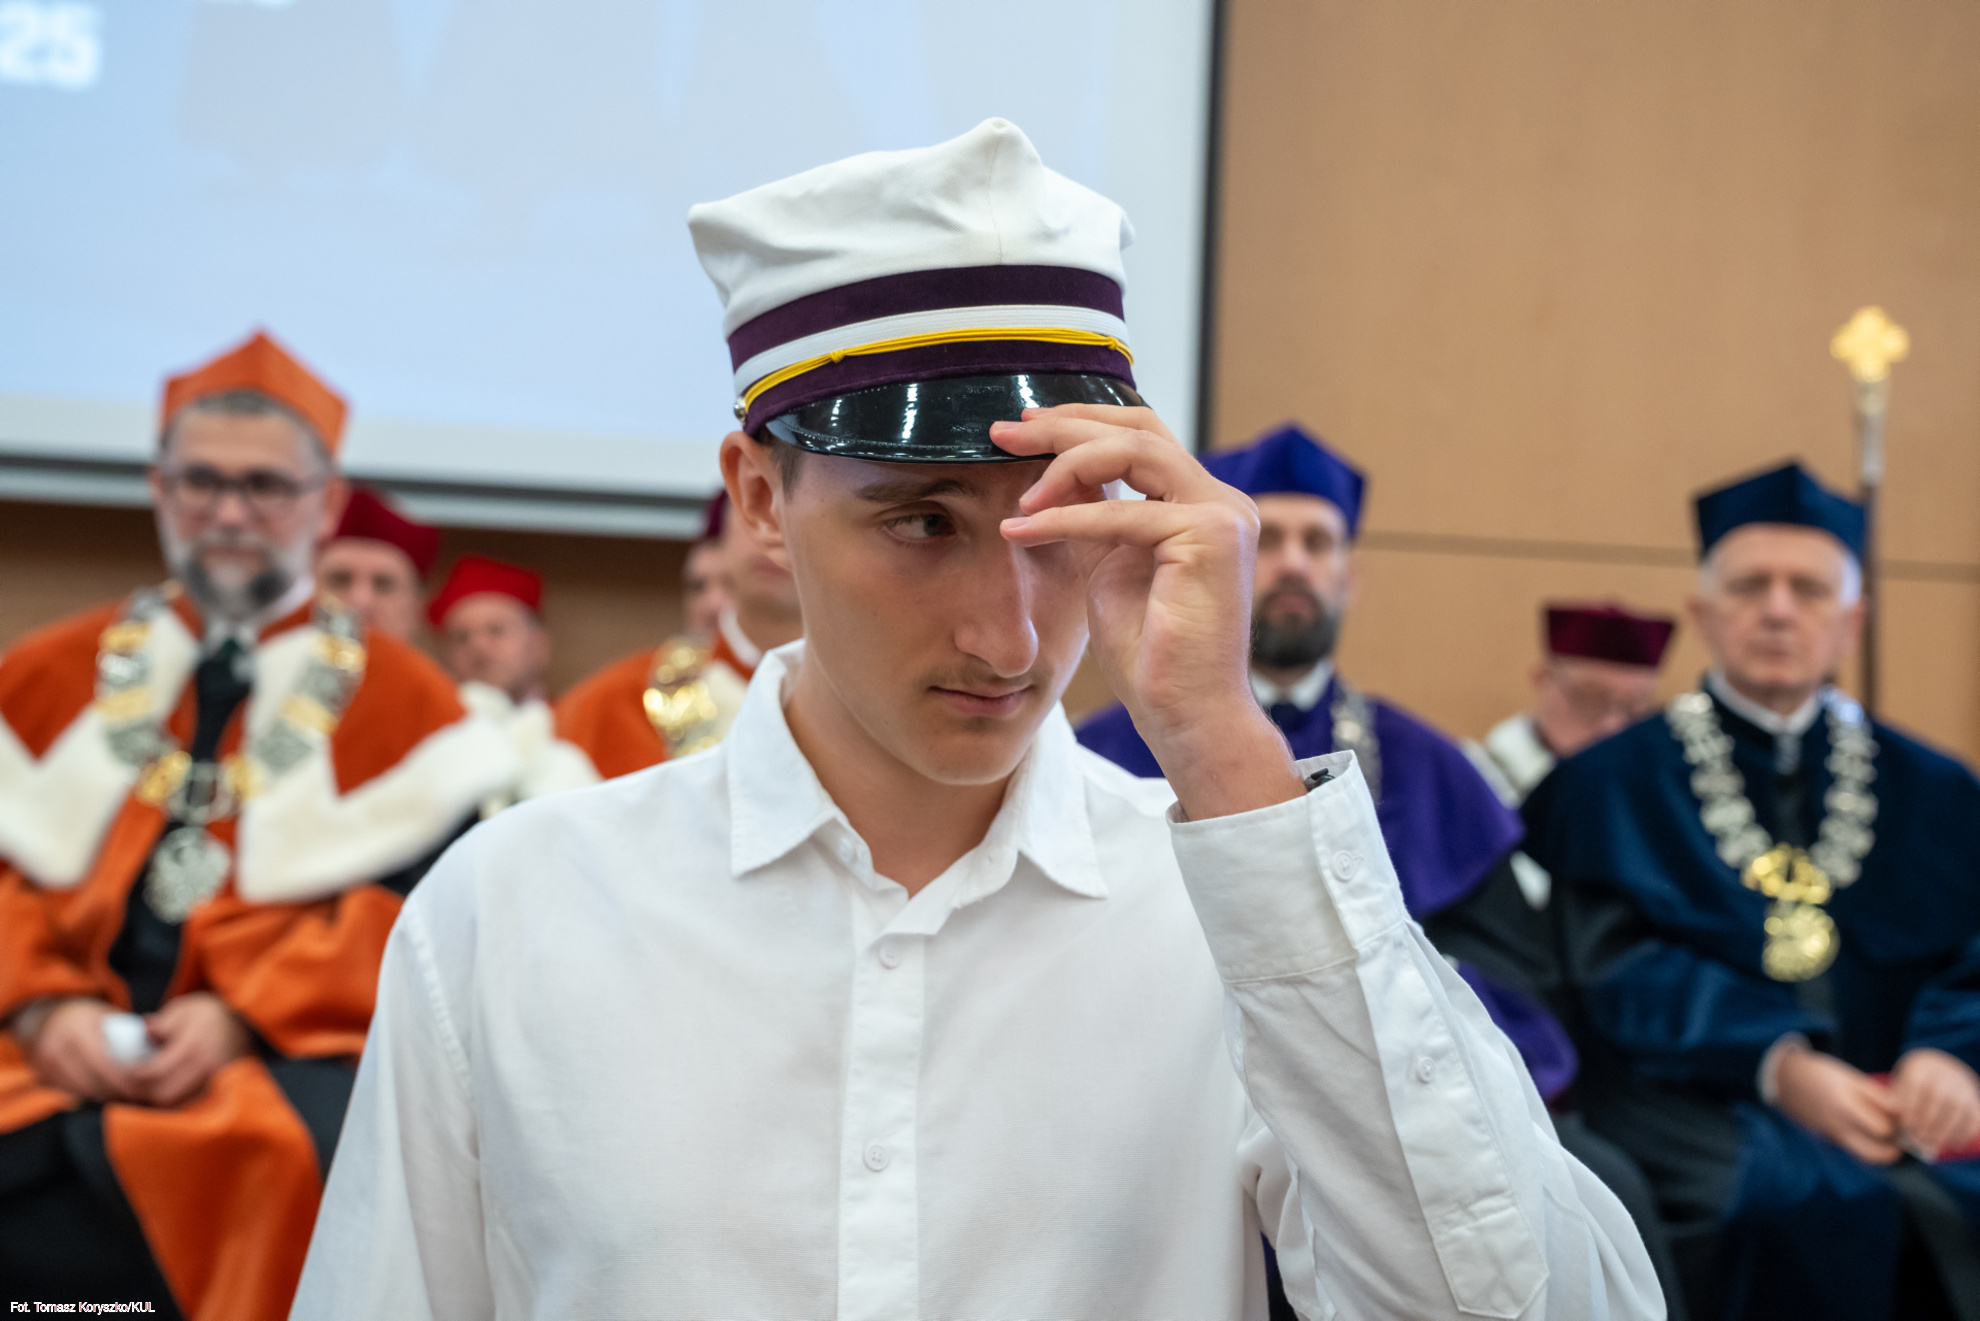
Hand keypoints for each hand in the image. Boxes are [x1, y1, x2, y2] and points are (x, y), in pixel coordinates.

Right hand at [26, 998, 135, 1102]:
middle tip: (134, 1098)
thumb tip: (158, 1047)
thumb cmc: (86, 1016)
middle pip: (89, 1080)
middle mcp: (57, 1046)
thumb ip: (126, 1030)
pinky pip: (67, 1092)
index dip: (120, 1079)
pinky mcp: (41, 1074)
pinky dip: (86, 1096)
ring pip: (78, 1090)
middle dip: (113, 1093)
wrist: (47, 1017)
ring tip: (122, 1099)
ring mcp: (45, 1062)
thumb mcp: (105, 1015)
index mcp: (77, 1030)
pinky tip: (103, 1097)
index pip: (101, 1062)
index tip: (138, 1088)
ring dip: (101, 1098)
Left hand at [127, 992, 251, 1108]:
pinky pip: (192, 1106)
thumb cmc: (211, 1014)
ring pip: (177, 1105)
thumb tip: (145, 1032)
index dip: (132, 1077)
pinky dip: (177, 1103)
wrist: (250, 1021)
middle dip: (143, 1093)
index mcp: (194, 1047)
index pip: (152, 1075)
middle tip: (135, 1082)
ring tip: (150, 1087)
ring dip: (159, 1100)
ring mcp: (216, 1081)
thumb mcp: (184, 1009)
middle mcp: (207, 1067)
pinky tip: (170, 1092)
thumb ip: (161, 1023)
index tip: (128, 1069)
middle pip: (163, 1096)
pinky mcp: (222, 1089)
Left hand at [993, 404, 1302, 819]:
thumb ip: (1090, 517)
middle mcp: (1221, 501)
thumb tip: (1050, 476)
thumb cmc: (1150, 654)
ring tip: (1016, 487)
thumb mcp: (1107, 567)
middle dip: (1067, 422)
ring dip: (1065, 462)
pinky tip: (1020, 528)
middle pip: (1139, 426)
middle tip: (1005, 430)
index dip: (1080, 424)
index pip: (1140, 438)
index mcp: (1200, 505)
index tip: (1022, 430)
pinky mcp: (1211, 537)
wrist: (1185, 713)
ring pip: (1135, 449)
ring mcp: (1223, 514)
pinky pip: (1122, 512)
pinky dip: (1065, 519)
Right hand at [1773, 1044, 1900, 1164]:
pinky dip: (1865, 1146)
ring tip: (1886, 1136)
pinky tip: (1867, 1132)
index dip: (1898, 1125)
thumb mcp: (1850, 1077)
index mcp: (1844, 1104)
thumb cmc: (1821, 1073)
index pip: (1882, 1129)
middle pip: (1874, 1154)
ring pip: (1864, 1156)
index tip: (1903, 1116)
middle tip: (1899, 1135)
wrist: (1785, 1080)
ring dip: (1880, 1151)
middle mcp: (1838, 1125)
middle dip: (1892, 1148)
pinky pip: (1853, 1149)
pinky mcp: (1827, 1139)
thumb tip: (1902, 1111)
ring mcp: (1831, 1135)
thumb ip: (1876, 1095)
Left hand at [1890, 1048, 1979, 1157]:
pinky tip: (1952, 1145)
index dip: (1912, 1105)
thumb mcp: (1901, 1086)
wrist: (1941, 1073)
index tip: (1905, 1124)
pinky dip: (1965, 1133)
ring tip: (1932, 1144)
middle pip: (1939, 1096)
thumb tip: (1893, 1114)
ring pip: (1958, 1108)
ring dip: (1945, 1130)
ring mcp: (1963, 1087)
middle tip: (1917, 1139)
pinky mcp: (1974, 1100)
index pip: (1917, 1084)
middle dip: (1927, 1121)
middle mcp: (1945, 1074)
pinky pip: (1974, 1117)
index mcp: (1922, 1067)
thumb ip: (1896, 1099)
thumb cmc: (1915, 1085)